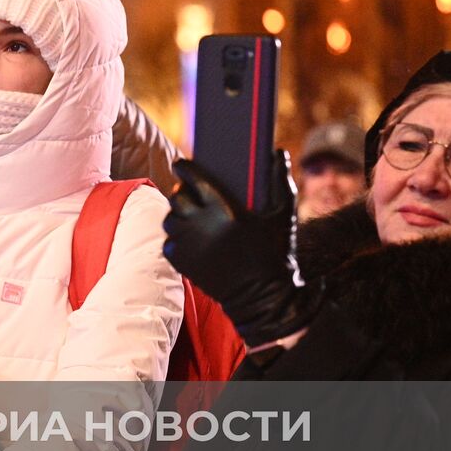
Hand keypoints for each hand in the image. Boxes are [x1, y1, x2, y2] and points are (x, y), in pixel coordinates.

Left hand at [162, 152, 317, 347]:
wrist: (262, 298)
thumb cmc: (275, 254)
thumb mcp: (282, 216)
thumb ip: (279, 181)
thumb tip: (278, 152)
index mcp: (224, 209)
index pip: (193, 178)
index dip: (184, 168)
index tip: (180, 164)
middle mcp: (201, 224)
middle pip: (176, 197)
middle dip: (181, 191)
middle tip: (187, 192)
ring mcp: (189, 245)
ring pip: (169, 219)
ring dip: (177, 215)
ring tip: (188, 216)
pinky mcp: (181, 263)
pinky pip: (168, 242)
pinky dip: (176, 238)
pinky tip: (189, 238)